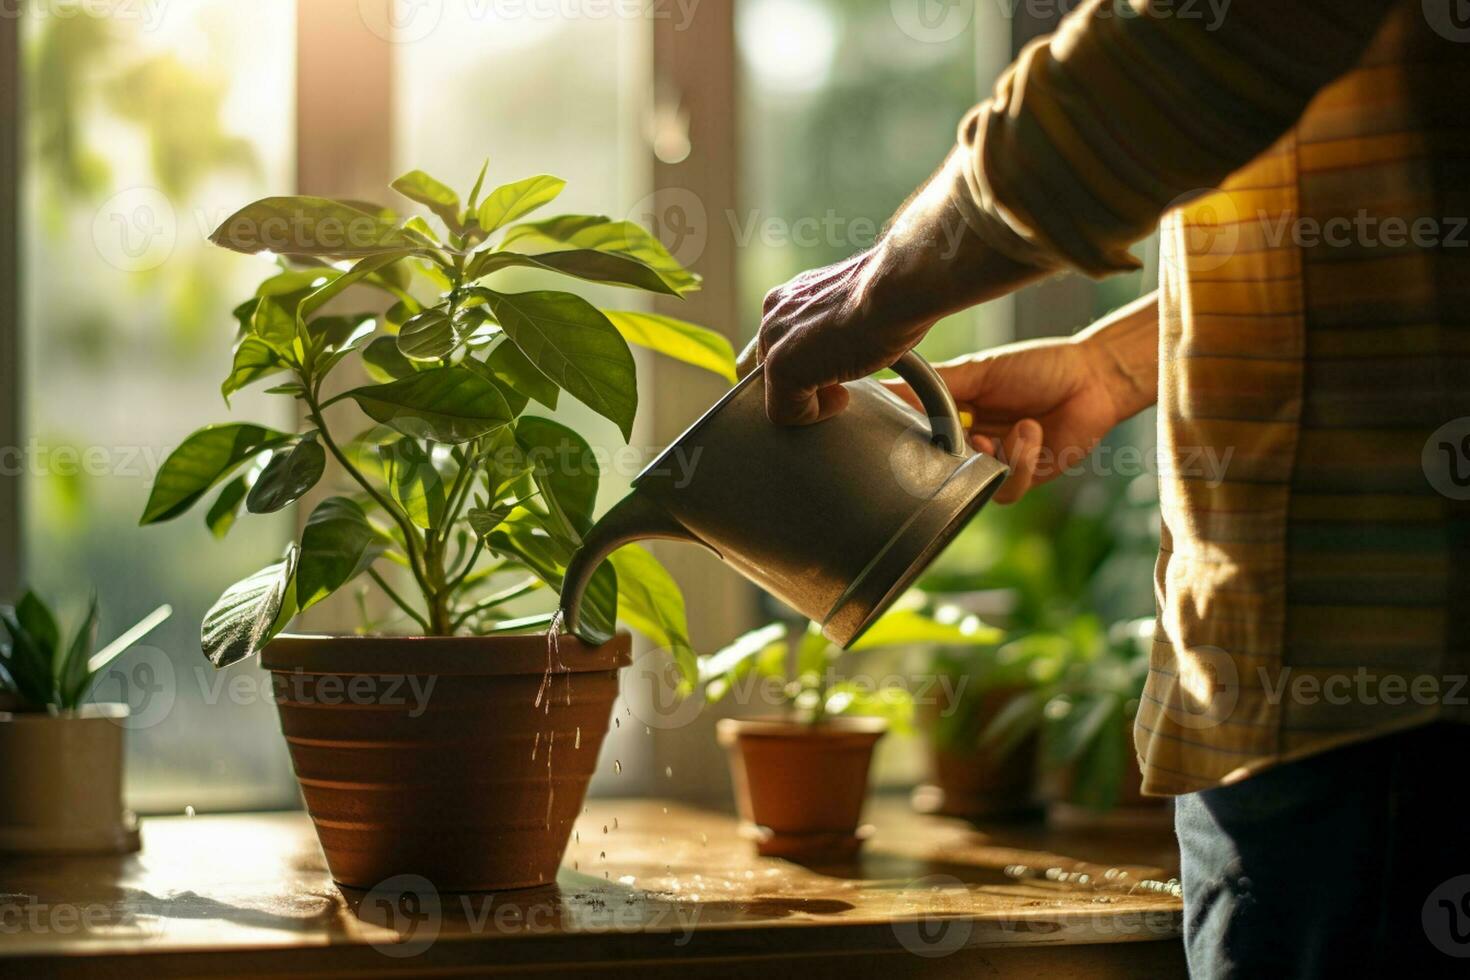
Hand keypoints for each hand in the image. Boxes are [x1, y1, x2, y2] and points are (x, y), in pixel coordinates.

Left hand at [757, 249, 935, 425]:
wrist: (899, 288)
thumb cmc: (894, 295)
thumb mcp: (855, 309)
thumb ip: (834, 326)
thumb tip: (843, 349)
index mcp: (790, 298)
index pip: (777, 345)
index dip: (805, 366)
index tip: (836, 368)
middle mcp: (774, 315)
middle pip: (767, 370)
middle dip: (800, 384)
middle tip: (838, 383)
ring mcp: (773, 341)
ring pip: (775, 392)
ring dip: (807, 399)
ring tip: (843, 387)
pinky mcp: (781, 367)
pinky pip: (784, 412)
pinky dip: (814, 414)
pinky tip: (843, 395)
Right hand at [885, 337, 1130, 503]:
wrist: (1093, 379)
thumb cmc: (1037, 367)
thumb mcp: (978, 370)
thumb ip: (934, 384)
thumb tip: (884, 387)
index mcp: (950, 412)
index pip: (913, 433)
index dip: (905, 439)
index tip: (900, 433)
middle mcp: (966, 441)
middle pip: (934, 468)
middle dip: (945, 458)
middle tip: (960, 438)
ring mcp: (993, 463)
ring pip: (968, 485)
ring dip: (993, 457)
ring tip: (1017, 427)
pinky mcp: (1022, 479)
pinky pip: (1004, 489)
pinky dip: (1020, 461)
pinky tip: (1032, 432)